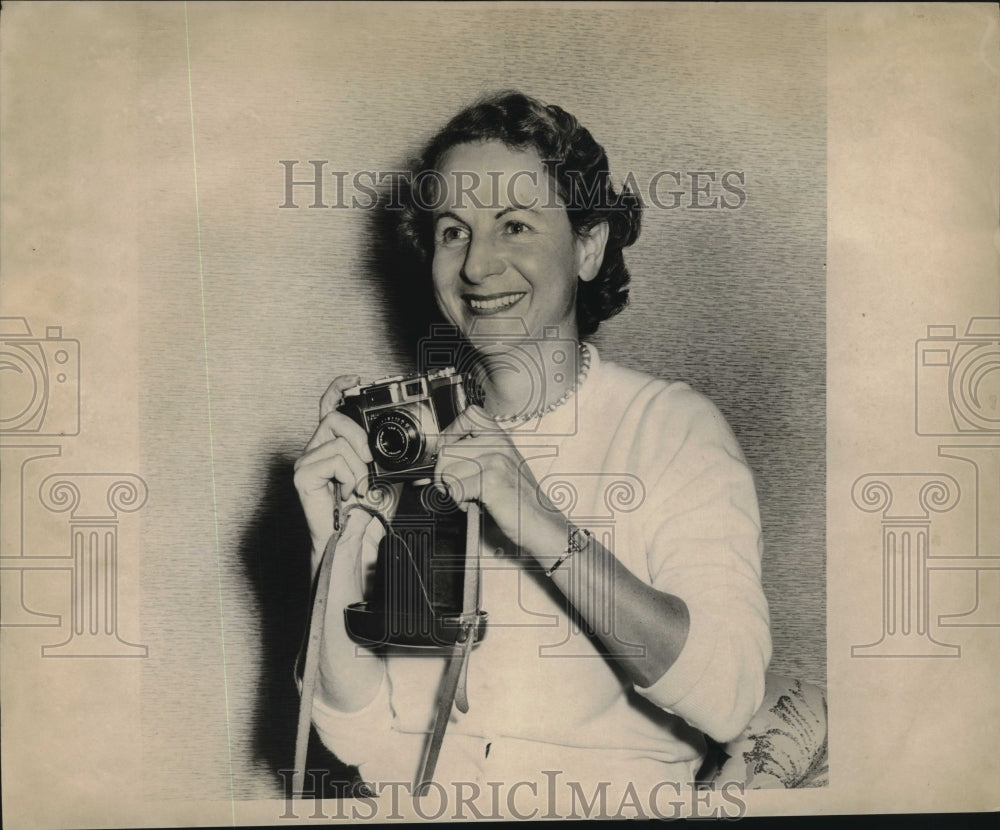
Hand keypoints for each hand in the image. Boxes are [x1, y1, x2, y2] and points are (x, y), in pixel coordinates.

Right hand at [293, 374, 372, 567]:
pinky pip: (333, 460)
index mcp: (333, 444)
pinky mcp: (302, 475)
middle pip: (333, 418)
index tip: (356, 380)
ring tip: (359, 487)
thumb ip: (387, 453)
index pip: (328, 406)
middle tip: (369, 461)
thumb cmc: (369, 509)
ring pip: (339, 443)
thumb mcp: (386, 473)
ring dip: (359, 467)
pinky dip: (349, 476)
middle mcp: (316, 449)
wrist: (357, 537)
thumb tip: (403, 441)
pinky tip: (348, 492)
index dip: (339, 388)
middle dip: (359, 436)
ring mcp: (307, 461)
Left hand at [433, 406, 560, 559]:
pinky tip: (480, 504)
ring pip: (447, 471)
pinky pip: (454, 489)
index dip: (451, 433)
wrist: (540, 522)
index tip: (450, 452)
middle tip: (462, 488)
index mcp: (501, 437)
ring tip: (475, 497)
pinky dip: (460, 503)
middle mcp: (499, 444)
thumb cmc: (518, 499)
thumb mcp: (498, 467)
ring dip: (454, 491)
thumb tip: (438, 456)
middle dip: (445, 475)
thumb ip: (472, 455)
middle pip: (446, 451)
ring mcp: (496, 460)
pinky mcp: (491, 480)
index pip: (469, 415)